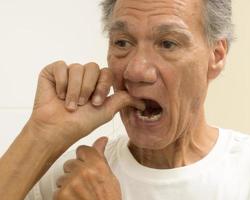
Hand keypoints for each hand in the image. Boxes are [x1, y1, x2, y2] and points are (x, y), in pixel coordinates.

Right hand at [27, 61, 143, 145]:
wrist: (57, 129)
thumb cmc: (80, 123)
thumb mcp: (107, 111)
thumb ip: (124, 100)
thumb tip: (143, 102)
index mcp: (97, 83)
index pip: (106, 73)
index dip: (102, 86)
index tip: (96, 103)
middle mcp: (84, 76)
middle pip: (93, 67)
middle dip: (88, 88)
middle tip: (82, 104)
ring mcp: (69, 73)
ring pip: (77, 68)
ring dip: (74, 89)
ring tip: (69, 104)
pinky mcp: (53, 72)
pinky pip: (61, 66)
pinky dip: (61, 83)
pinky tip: (58, 95)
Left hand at [54, 137, 121, 199]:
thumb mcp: (110, 177)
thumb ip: (101, 157)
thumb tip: (102, 140)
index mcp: (97, 165)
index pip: (82, 150)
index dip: (83, 158)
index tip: (85, 163)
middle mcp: (83, 171)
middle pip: (70, 163)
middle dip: (75, 172)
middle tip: (84, 184)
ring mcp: (71, 183)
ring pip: (62, 177)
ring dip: (67, 184)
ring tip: (79, 194)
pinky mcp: (61, 195)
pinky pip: (56, 190)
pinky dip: (62, 196)